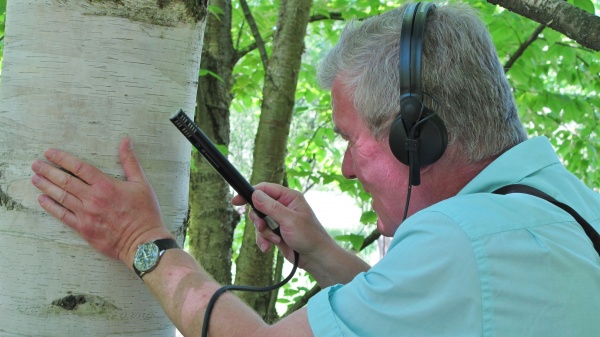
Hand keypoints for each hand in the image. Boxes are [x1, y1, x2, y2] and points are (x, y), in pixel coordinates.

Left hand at [31, 137, 172, 265]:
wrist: (143, 242)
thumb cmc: (145, 213)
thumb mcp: (141, 183)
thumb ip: (130, 161)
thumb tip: (125, 141)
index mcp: (106, 185)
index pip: (79, 167)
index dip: (62, 158)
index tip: (49, 153)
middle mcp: (93, 198)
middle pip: (65, 181)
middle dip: (48, 171)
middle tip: (35, 165)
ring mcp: (86, 214)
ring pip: (61, 197)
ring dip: (46, 186)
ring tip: (35, 178)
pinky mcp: (84, 228)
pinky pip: (63, 215)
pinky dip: (51, 207)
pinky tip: (42, 200)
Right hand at [232, 183, 335, 270]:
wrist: (316, 258)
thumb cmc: (309, 236)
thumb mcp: (289, 220)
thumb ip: (271, 207)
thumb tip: (255, 194)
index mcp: (289, 197)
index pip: (265, 189)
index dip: (250, 193)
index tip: (236, 201)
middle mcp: (283, 206)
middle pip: (259, 206)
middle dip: (258, 220)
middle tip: (262, 227)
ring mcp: (279, 220)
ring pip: (259, 222)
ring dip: (263, 233)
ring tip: (274, 241)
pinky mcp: (276, 232)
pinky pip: (262, 233)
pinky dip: (264, 241)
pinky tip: (269, 248)